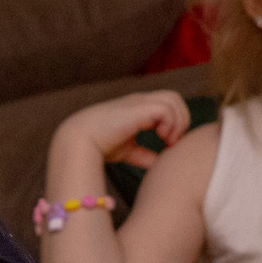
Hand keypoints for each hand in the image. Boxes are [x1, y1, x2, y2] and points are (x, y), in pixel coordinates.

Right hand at [53, 91, 191, 172]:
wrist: (80, 140)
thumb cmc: (99, 145)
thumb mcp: (128, 150)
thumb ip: (144, 154)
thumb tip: (158, 165)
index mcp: (138, 108)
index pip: (168, 104)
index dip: (176, 122)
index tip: (170, 145)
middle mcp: (140, 101)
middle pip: (175, 98)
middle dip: (181, 119)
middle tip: (172, 142)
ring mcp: (139, 102)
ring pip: (173, 99)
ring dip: (177, 122)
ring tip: (167, 140)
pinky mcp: (138, 108)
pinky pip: (166, 108)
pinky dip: (169, 124)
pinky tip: (161, 138)